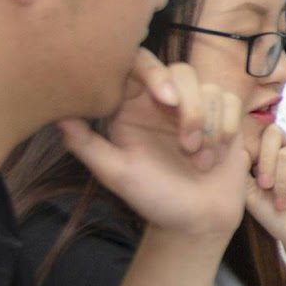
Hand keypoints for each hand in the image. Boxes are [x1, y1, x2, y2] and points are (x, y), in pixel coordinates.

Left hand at [59, 52, 245, 236]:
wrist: (198, 221)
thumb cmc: (155, 199)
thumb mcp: (116, 173)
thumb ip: (85, 143)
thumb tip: (56, 113)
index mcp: (132, 108)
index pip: (138, 64)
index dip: (154, 71)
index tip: (166, 100)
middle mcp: (163, 103)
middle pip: (181, 71)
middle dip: (190, 107)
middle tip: (186, 144)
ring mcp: (197, 109)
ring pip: (209, 88)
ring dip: (210, 126)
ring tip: (200, 159)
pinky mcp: (224, 118)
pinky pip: (230, 102)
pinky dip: (226, 129)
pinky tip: (216, 155)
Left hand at [243, 125, 285, 251]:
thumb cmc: (275, 218)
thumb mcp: (249, 192)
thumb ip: (242, 167)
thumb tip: (239, 142)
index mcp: (266, 156)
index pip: (256, 136)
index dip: (250, 150)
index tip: (250, 176)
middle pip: (272, 132)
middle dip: (265, 160)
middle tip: (264, 185)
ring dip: (281, 178)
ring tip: (281, 200)